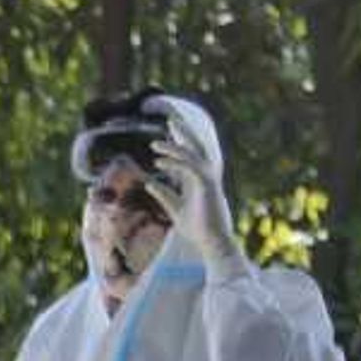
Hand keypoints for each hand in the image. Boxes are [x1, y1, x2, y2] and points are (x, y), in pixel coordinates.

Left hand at [151, 141, 239, 271]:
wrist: (211, 242)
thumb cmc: (197, 229)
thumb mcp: (174, 210)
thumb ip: (164, 195)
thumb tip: (149, 184)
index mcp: (197, 180)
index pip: (188, 155)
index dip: (178, 142)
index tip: (167, 131)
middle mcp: (204, 176)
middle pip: (195, 147)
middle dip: (184, 132)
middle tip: (171, 118)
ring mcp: (207, 179)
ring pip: (193, 154)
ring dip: (174, 147)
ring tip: (155, 145)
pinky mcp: (207, 185)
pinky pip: (190, 168)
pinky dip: (175, 162)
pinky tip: (159, 162)